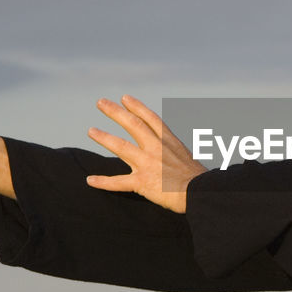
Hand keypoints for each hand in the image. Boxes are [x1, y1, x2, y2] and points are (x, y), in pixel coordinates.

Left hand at [86, 94, 206, 212]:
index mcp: (169, 142)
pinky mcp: (142, 182)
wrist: (201, 193)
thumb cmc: (198, 180)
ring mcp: (148, 164)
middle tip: (101, 103)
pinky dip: (104, 182)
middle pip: (133, 124)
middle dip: (115, 112)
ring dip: (104, 137)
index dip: (136, 107)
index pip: (150, 119)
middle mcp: (156, 148)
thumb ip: (174, 153)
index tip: (125, 98)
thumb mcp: (188, 158)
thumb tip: (173, 155)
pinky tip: (90, 180)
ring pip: (121, 146)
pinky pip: (118, 182)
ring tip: (91, 130)